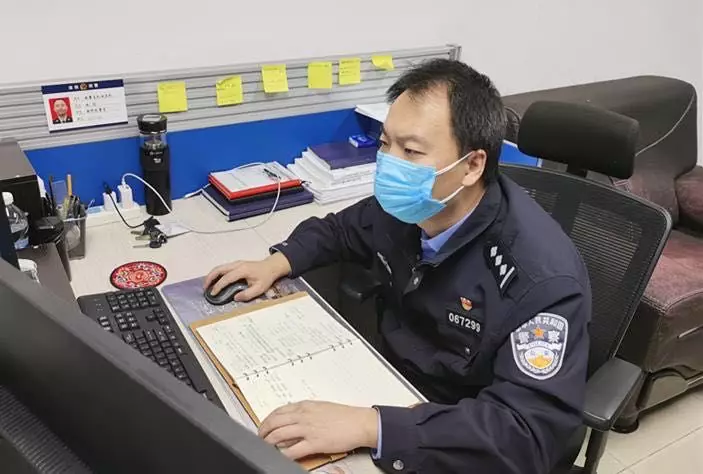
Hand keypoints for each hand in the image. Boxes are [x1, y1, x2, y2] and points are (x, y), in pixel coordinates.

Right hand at [204, 253, 290, 301]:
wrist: (271, 267)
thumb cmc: (266, 277)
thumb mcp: (260, 288)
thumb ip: (247, 294)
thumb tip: (235, 298)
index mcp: (243, 270)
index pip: (226, 278)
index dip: (218, 286)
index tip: (213, 293)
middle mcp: (237, 265)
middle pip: (219, 269)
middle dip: (210, 278)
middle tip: (205, 288)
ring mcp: (236, 263)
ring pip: (219, 267)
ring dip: (211, 275)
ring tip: (207, 285)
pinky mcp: (236, 264)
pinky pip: (223, 268)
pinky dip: (216, 273)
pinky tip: (214, 280)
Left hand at [259, 401, 377, 460]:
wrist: (359, 423)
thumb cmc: (345, 416)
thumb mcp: (322, 407)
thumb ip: (306, 411)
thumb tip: (294, 418)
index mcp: (305, 406)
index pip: (279, 411)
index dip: (268, 419)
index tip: (264, 425)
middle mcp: (303, 416)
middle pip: (274, 422)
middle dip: (263, 430)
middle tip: (260, 436)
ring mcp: (307, 429)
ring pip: (278, 434)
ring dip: (268, 441)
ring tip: (266, 446)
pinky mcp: (314, 443)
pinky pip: (292, 450)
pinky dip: (282, 453)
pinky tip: (280, 455)